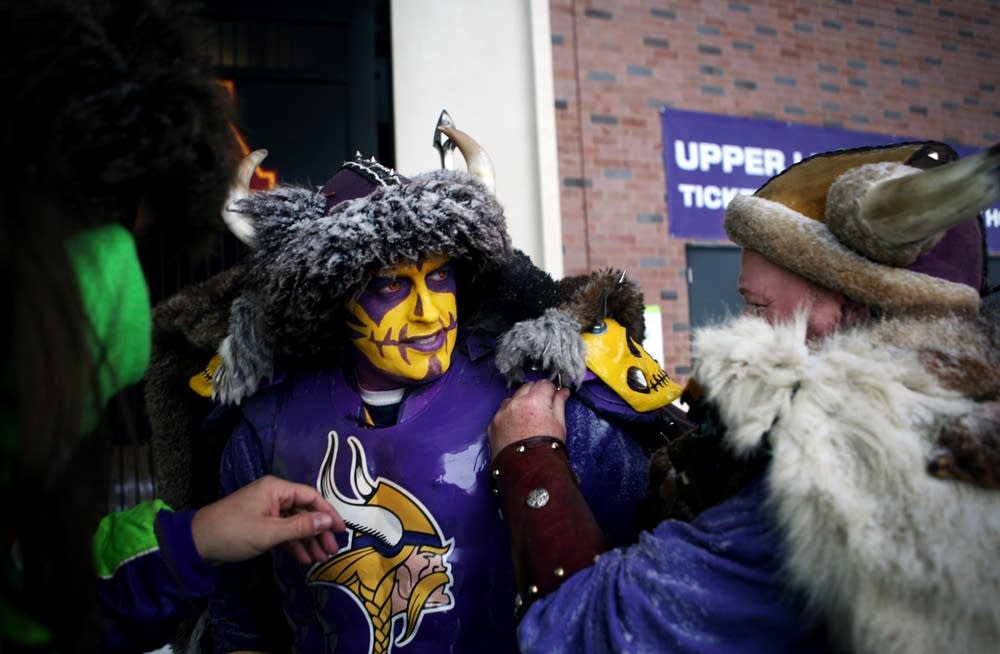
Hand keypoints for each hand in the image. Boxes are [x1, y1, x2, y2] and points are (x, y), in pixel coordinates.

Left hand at [191, 475, 345, 565]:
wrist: (197, 543)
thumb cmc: (234, 532)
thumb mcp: (269, 532)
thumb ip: (301, 526)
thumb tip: (327, 521)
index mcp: (276, 489)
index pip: (310, 497)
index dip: (328, 513)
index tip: (341, 530)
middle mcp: (274, 494)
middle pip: (304, 510)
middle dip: (319, 531)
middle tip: (332, 550)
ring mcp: (266, 509)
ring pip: (295, 522)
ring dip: (308, 540)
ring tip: (320, 558)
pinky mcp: (260, 522)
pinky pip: (283, 530)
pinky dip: (293, 543)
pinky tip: (302, 558)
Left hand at [488, 379, 569, 454]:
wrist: (528, 471)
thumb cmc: (545, 449)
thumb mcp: (559, 424)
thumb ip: (559, 404)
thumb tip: (562, 392)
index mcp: (534, 400)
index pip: (544, 383)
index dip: (550, 390)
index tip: (552, 397)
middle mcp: (515, 403)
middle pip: (527, 387)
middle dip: (535, 393)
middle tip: (543, 407)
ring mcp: (502, 413)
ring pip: (513, 398)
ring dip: (520, 403)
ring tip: (528, 419)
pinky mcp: (493, 424)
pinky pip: (502, 412)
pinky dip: (509, 415)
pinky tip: (517, 426)